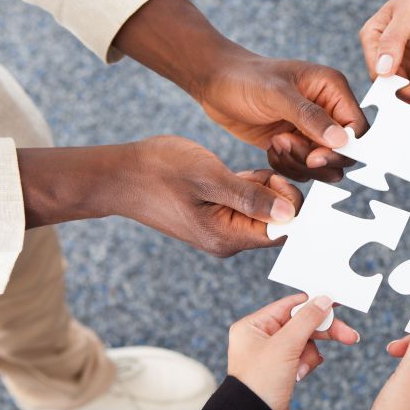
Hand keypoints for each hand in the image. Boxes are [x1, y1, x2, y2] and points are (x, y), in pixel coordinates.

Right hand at [18, 135, 304, 256]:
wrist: (116, 174)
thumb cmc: (159, 171)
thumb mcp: (210, 177)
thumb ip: (251, 197)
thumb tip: (291, 213)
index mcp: (228, 238)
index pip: (282, 232)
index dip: (292, 205)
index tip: (278, 177)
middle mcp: (227, 239)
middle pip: (275, 221)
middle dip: (277, 193)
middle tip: (259, 169)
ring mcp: (221, 228)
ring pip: (262, 208)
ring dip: (262, 187)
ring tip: (241, 169)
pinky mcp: (214, 214)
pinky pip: (245, 201)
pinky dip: (248, 184)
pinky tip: (234, 171)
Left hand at [112, 0, 365, 182]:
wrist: (214, 83)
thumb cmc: (244, 78)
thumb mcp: (277, 94)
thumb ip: (310, 117)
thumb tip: (342, 140)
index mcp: (332, 90)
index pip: (357, 129)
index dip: (342, 148)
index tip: (314, 155)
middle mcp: (328, 110)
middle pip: (343, 152)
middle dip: (315, 157)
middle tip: (286, 144)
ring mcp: (311, 129)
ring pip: (323, 166)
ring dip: (299, 163)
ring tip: (276, 143)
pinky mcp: (295, 144)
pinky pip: (303, 169)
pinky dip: (287, 166)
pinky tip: (270, 148)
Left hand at [228, 294, 359, 409]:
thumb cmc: (261, 383)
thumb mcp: (286, 345)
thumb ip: (307, 319)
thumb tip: (324, 300)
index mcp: (253, 326)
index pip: (290, 305)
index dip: (314, 303)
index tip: (337, 302)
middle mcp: (260, 337)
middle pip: (301, 324)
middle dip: (323, 331)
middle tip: (349, 335)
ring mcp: (271, 355)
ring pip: (305, 342)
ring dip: (310, 354)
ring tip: (302, 369)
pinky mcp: (281, 370)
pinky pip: (302, 357)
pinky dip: (306, 364)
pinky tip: (300, 375)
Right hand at [359, 0, 409, 102]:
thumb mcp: (407, 17)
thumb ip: (392, 42)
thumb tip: (382, 70)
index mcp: (372, 39)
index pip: (379, 74)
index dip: (396, 88)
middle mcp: (381, 52)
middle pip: (390, 85)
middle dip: (407, 97)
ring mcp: (397, 59)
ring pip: (402, 88)